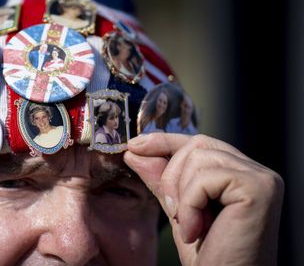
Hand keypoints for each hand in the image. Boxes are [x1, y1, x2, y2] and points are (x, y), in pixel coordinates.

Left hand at [124, 133, 283, 265]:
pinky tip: (196, 230)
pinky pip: (205, 178)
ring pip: (199, 156)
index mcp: (239, 174)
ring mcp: (261, 178)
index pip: (199, 143)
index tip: (135, 145)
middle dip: (170, 174)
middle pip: (197, 144)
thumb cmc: (208, 255)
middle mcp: (255, 171)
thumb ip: (161, 180)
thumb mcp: (177, 210)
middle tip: (172, 211)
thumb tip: (135, 151)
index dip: (165, 141)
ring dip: (181, 193)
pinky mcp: (259, 189)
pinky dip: (190, 204)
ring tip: (189, 225)